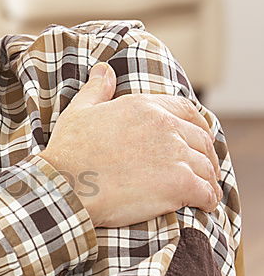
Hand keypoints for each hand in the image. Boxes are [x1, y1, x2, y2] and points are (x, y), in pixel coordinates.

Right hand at [41, 62, 221, 227]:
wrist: (66, 185)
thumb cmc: (68, 152)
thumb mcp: (79, 111)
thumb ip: (96, 89)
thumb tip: (103, 70)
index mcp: (145, 107)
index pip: (186, 110)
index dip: (197, 125)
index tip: (199, 139)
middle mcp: (164, 125)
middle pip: (201, 139)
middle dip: (206, 155)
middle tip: (204, 169)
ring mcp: (174, 154)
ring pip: (206, 166)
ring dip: (208, 179)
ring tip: (204, 191)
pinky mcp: (179, 184)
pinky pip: (205, 191)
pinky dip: (208, 200)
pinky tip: (204, 206)